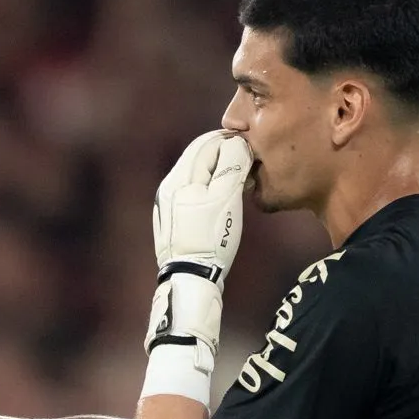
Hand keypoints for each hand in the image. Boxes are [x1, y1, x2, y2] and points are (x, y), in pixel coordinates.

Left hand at [152, 130, 252, 278]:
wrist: (190, 276)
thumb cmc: (211, 236)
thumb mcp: (226, 198)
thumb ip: (231, 166)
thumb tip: (237, 143)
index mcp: (178, 178)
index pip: (206, 144)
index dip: (230, 141)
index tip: (251, 147)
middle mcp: (168, 185)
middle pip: (198, 156)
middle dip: (224, 153)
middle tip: (248, 161)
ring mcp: (167, 201)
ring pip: (196, 172)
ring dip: (218, 168)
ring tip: (239, 177)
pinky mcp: (172, 215)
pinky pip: (193, 188)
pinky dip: (209, 184)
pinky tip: (223, 194)